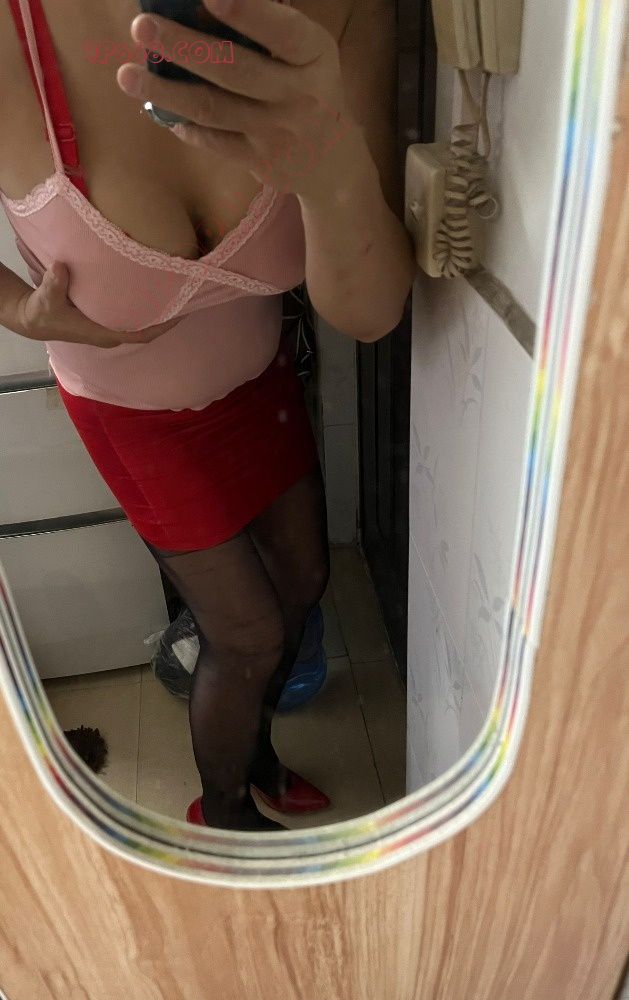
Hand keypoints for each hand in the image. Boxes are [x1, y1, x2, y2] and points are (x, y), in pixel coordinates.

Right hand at [17, 262, 180, 348]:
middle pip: (149, 331)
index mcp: (104, 333)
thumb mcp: (46, 297)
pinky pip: (135, 318)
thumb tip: (61, 268)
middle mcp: (112, 334)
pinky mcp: (108, 321)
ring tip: (181, 294)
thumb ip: (54, 283)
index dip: (162, 327)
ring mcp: (111, 328)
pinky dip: (149, 309)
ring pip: (144, 325)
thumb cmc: (43, 311)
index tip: (181, 314)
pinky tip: (159, 293)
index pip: (141, 335)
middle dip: (169, 318)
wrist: (35, 320)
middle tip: (190, 298)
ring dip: (161, 313)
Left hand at [116, 0, 360, 197]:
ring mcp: (278, 133)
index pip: (283, 31)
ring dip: (167, 92)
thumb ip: (270, 29)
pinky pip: (214, 142)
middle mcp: (299, 95)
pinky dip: (184, 125)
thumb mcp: (307, 53)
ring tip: (126, 75)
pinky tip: (156, 107)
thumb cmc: (308, 87)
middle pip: (235, 70)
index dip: (247, 13)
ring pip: (215, 110)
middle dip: (184, 46)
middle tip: (141, 26)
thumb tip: (202, 4)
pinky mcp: (261, 163)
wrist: (334, 162)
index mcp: (314, 55)